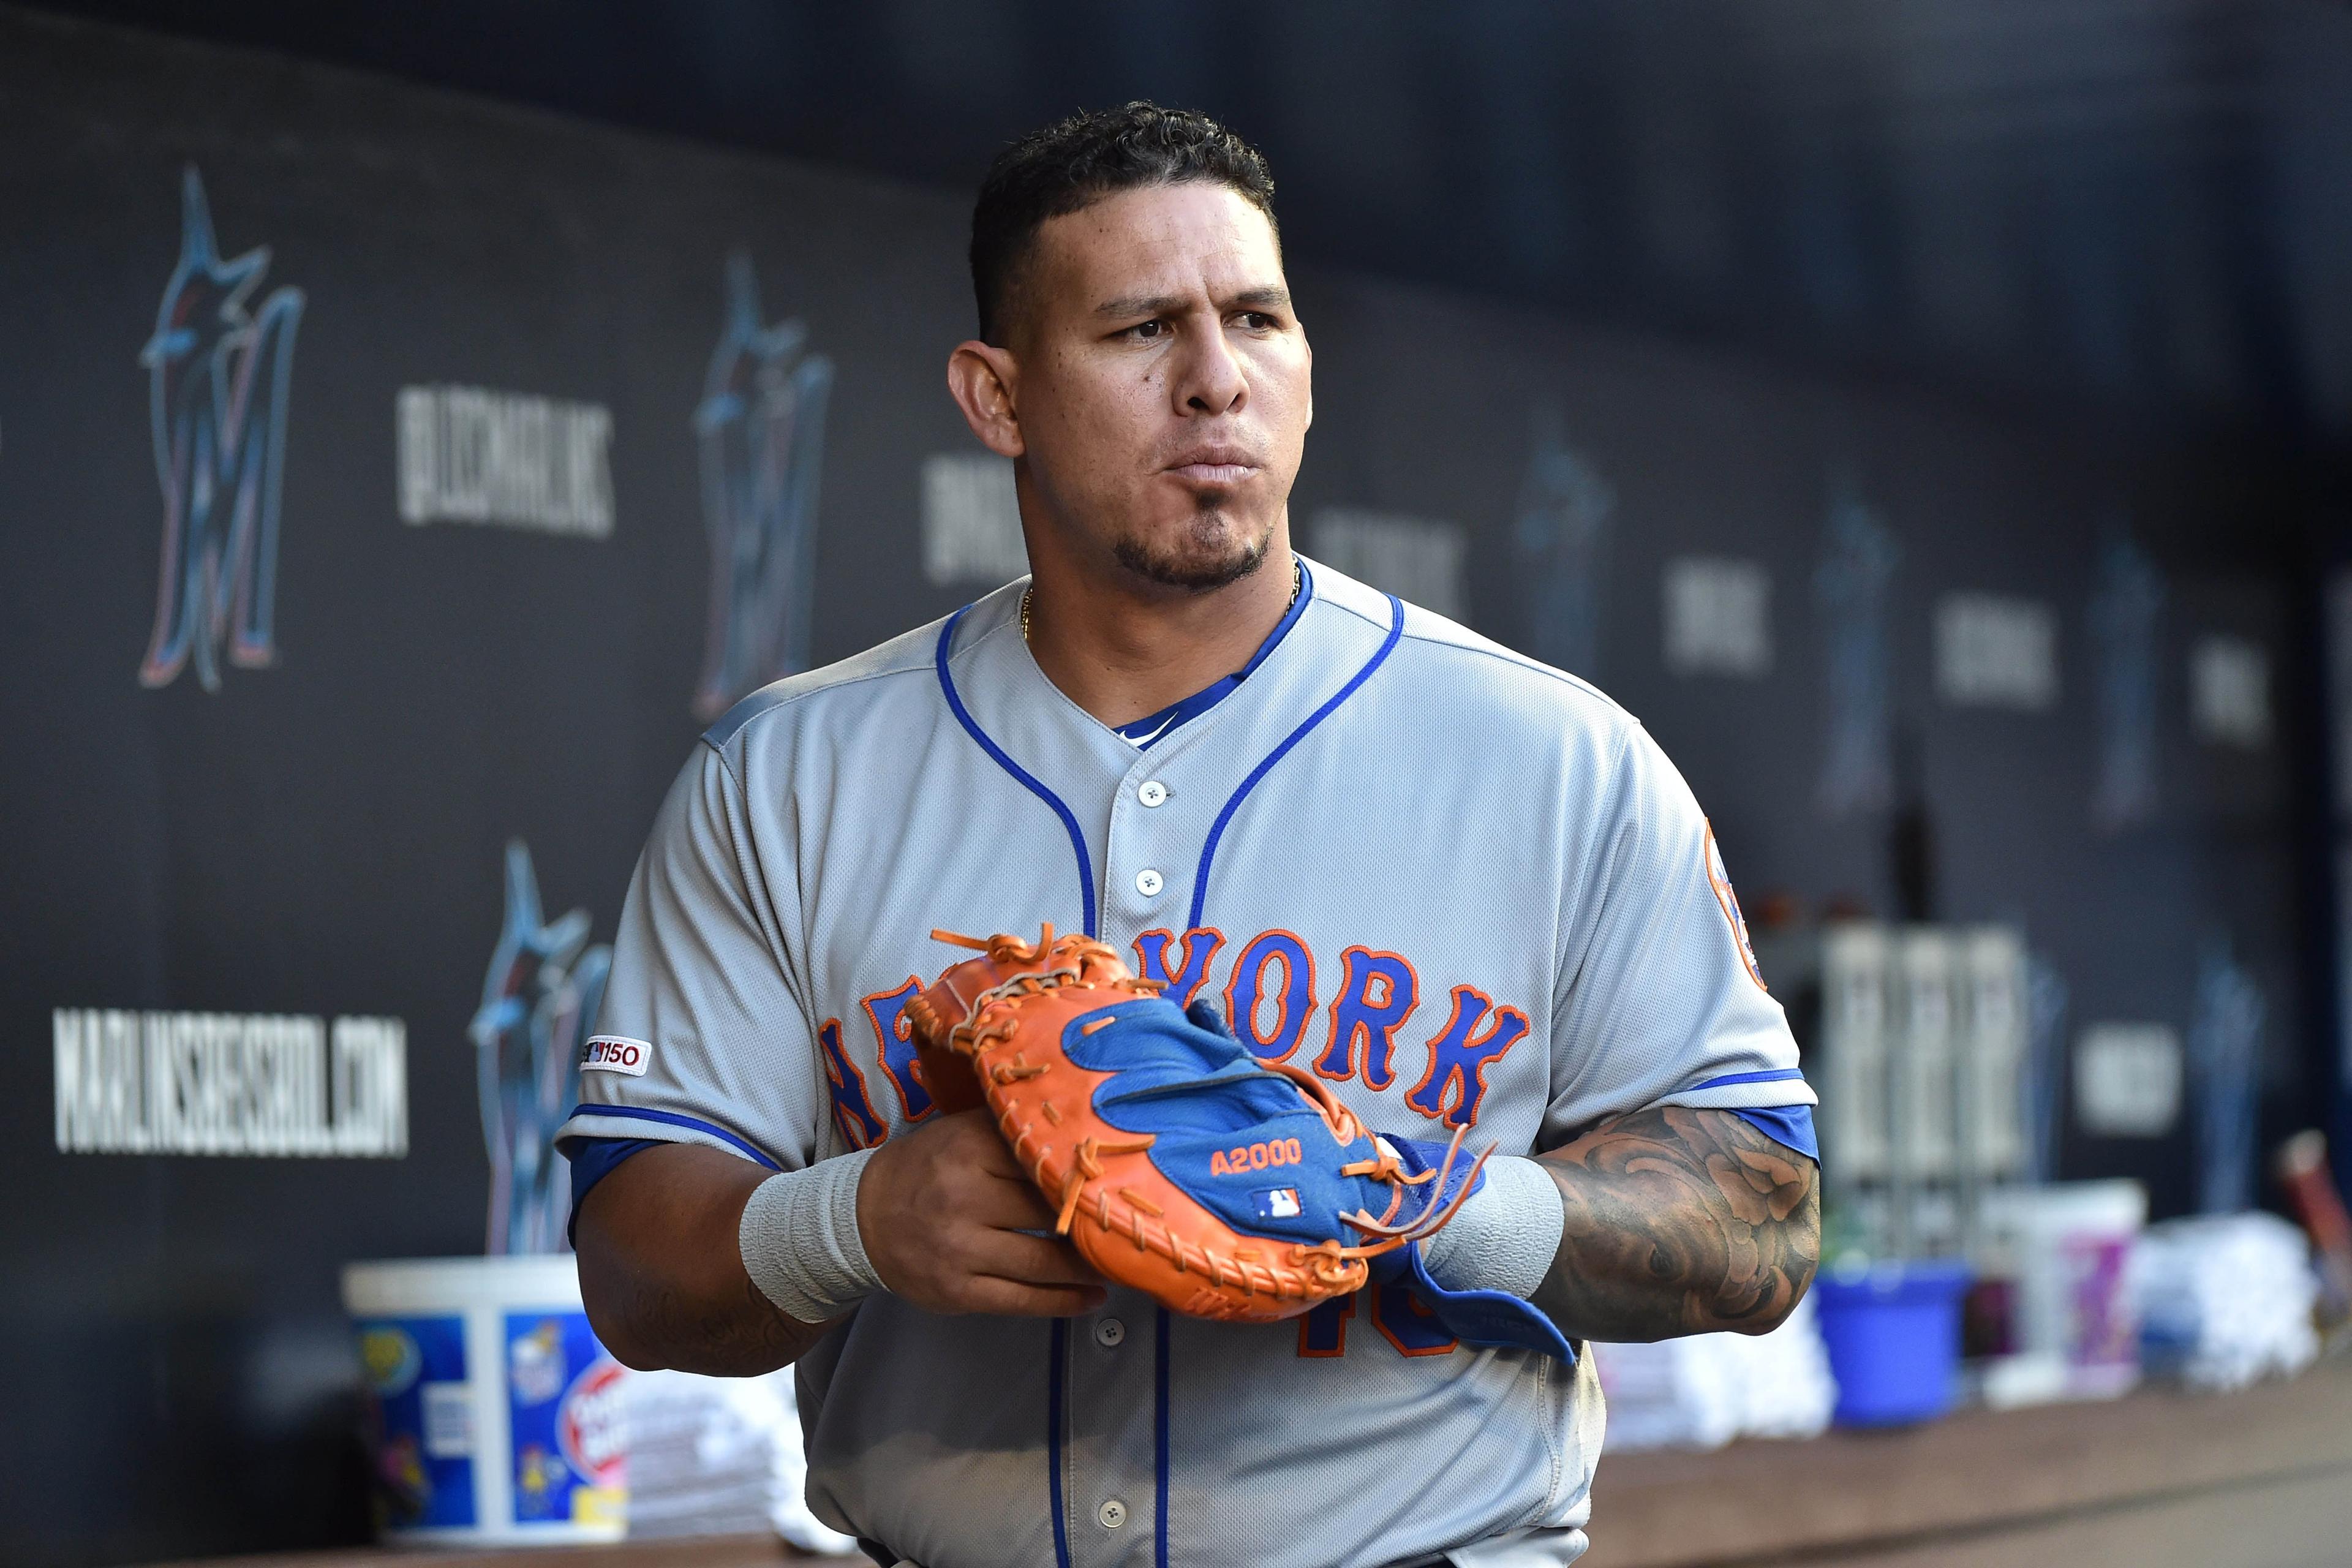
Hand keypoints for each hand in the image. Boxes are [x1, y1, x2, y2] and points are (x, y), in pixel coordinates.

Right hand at [856, 1109, 1108, 1316]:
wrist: (861, 1218)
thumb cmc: (926, 1169)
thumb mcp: (961, 1132)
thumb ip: (1012, 1131)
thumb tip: (1084, 1136)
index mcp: (969, 1148)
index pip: (1044, 1161)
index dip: (1086, 1175)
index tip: (1125, 1182)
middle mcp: (964, 1197)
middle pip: (1050, 1211)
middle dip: (1093, 1221)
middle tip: (1133, 1225)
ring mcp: (960, 1249)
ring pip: (1044, 1261)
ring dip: (1089, 1266)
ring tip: (1120, 1263)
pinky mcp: (958, 1292)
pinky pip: (1024, 1300)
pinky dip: (1065, 1301)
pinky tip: (1094, 1297)